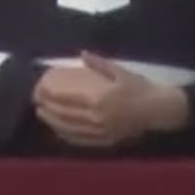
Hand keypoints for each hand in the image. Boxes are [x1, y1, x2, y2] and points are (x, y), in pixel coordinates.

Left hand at [32, 54, 188, 147]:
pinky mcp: (105, 141)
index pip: (67, 98)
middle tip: (36, 101)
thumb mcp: (121, 71)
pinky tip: (59, 130)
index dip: (51, 95)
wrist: (159, 110)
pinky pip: (81, 139)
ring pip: (70, 128)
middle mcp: (96, 118)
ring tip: (42, 114)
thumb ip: (99, 64)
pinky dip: (67, 134)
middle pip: (65, 114)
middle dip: (48, 107)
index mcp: (99, 99)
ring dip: (53, 122)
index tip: (39, 89)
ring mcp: (99, 131)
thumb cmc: (140, 88)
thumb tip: (82, 54)